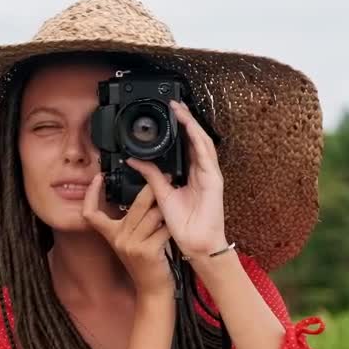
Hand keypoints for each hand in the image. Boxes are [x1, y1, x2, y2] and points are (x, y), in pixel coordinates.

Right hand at [81, 175, 174, 299]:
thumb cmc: (147, 263)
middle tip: (166, 179)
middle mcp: (118, 238)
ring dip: (166, 211)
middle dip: (152, 190)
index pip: (91, 213)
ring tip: (174, 209)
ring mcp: (131, 245)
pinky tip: (176, 227)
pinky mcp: (146, 251)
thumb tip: (143, 193)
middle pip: (135, 205)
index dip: (91, 194)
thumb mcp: (132, 241)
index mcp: (112, 234)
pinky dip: (172, 227)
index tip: (98, 177)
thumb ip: (132, 221)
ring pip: (153, 215)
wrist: (153, 290)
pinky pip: (163, 229)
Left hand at [126, 99, 227, 259]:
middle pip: (195, 139)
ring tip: (181, 110)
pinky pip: (207, 156)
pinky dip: (198, 140)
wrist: (196, 243)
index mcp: (190, 174)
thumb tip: (134, 161)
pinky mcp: (214, 180)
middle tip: (174, 104)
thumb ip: (150, 176)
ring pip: (202, 142)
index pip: (185, 145)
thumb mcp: (161, 195)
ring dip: (192, 125)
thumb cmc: (183, 225)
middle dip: (186, 120)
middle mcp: (201, 171)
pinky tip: (191, 128)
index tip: (168, 114)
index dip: (179, 128)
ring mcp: (209, 174)